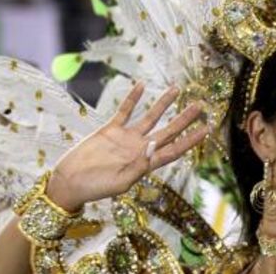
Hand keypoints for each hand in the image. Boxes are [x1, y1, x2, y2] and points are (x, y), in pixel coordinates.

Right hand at [45, 83, 207, 211]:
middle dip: (184, 118)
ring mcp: (126, 138)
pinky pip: (125, 111)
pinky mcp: (110, 129)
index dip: (191, 140)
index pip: (174, 150)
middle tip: (200, 105)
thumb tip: (154, 146)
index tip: (206, 129)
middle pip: (168, 130)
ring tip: (176, 89)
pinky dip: (133, 98)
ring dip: (163, 103)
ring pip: (150, 117)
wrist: (69, 182)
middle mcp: (140, 149)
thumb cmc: (95, 189)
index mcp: (146, 164)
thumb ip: (139, 165)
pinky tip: (141, 85)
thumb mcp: (120, 183)